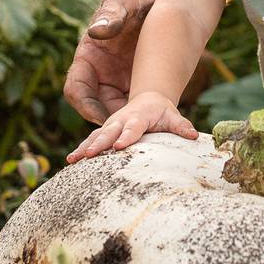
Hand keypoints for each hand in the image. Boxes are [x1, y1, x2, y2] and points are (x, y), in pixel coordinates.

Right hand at [62, 0, 165, 123]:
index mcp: (88, 56)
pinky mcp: (134, 82)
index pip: (76, 89)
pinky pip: (134, 105)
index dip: (85, 107)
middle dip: (109, 124)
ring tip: (146, 135)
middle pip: (96, 107)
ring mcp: (116, 79)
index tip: (102, 120)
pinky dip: (142, 116)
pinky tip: (159, 123)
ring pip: (116, 110)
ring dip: (127, 123)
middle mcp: (99, 72)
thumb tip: (97, 30)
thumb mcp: (125, 2)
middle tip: (130, 137)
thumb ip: (113, 14)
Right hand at [66, 90, 197, 162]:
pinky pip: (91, 141)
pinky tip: (70, 162)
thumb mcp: (172, 117)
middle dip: (99, 144)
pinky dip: (81, 149)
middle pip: (108, 133)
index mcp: (138, 117)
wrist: (148, 100)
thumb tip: (193, 135)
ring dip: (84, 148)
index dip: (126, 137)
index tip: (118, 147)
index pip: (132, 128)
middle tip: (89, 155)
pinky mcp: (104, 132)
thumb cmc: (162, 112)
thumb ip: (181, 126)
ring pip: (95, 137)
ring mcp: (110, 126)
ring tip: (72, 160)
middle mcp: (120, 121)